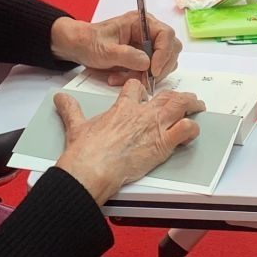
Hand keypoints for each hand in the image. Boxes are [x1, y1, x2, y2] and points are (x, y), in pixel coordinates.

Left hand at [52, 12, 180, 85]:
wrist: (79, 47)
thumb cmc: (89, 42)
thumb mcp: (105, 50)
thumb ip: (126, 55)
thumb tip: (147, 63)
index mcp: (141, 22)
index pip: (166, 34)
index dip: (164, 53)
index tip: (153, 70)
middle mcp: (149, 32)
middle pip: (171, 49)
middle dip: (158, 67)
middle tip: (143, 80)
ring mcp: (148, 45)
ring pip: (164, 63)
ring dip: (147, 75)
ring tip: (123, 78)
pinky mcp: (144, 58)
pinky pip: (152, 71)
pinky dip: (140, 79)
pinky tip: (121, 79)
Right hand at [53, 80, 203, 202]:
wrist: (92, 168)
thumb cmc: (85, 151)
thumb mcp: (76, 125)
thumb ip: (71, 109)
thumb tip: (59, 98)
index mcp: (122, 107)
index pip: (136, 88)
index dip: (142, 89)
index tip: (146, 93)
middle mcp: (141, 113)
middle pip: (165, 96)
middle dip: (176, 96)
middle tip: (184, 98)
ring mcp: (154, 127)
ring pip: (180, 106)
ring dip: (191, 105)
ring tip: (198, 106)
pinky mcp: (163, 144)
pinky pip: (186, 129)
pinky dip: (192, 129)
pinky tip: (192, 132)